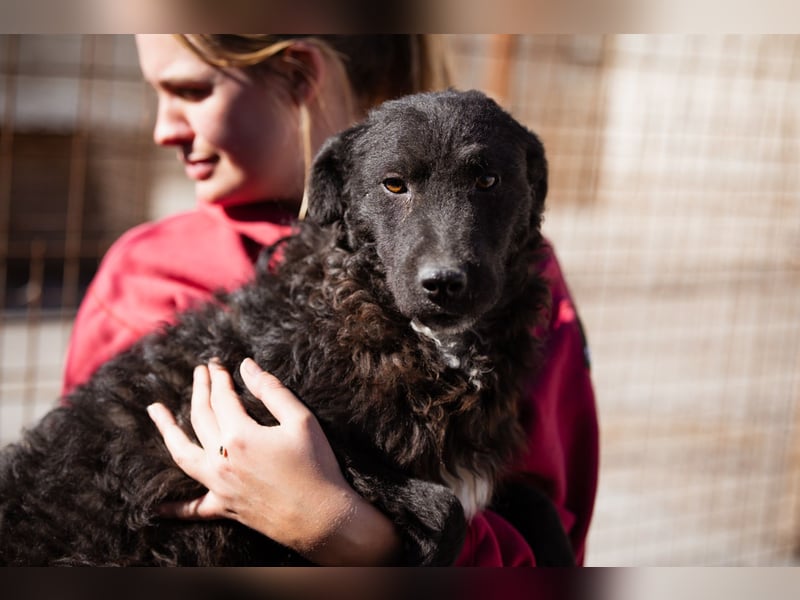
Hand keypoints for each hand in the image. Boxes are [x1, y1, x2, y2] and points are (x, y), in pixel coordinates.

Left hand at [146, 358, 400, 564]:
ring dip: (167, 430)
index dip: (219, 377)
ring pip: (183, 454)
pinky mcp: (224, 508)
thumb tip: (247, 367)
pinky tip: (157, 505)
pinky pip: (192, 509)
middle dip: (199, 390)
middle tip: (199, 372)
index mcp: (240, 435)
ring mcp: (219, 486)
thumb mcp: (301, 420)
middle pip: (201, 417)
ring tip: (155, 411)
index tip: (217, 363)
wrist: (322, 519)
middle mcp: (222, 459)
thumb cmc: (316, 467)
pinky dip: (174, 507)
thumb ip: (272, 391)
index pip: (222, 397)